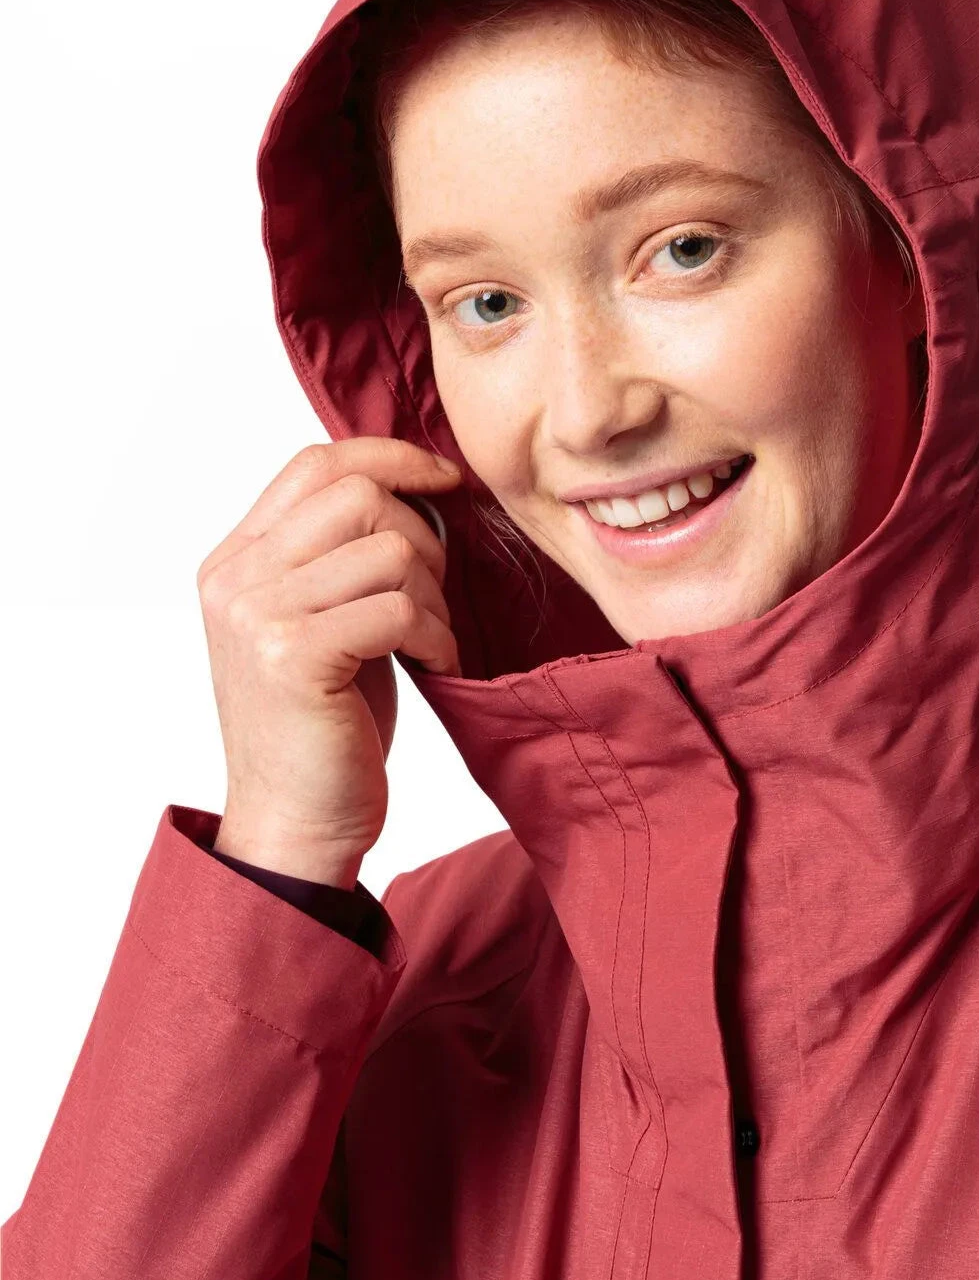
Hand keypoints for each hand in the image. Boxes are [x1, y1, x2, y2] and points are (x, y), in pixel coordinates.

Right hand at [196, 437, 462, 885]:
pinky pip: (399, 608)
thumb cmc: (326, 724)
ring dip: (434, 597)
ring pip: (389, 551)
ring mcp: (258, 616)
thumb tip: (410, 488)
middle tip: (433, 600)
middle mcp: (236, 579)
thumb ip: (338, 555)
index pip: (315, 463)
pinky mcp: (294, 656)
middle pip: (358, 495)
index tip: (442, 480)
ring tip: (428, 642)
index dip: (388, 457)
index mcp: (237, 561)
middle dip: (422, 540)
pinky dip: (436, 636)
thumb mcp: (322, 621)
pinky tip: (433, 667)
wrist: (296, 822)